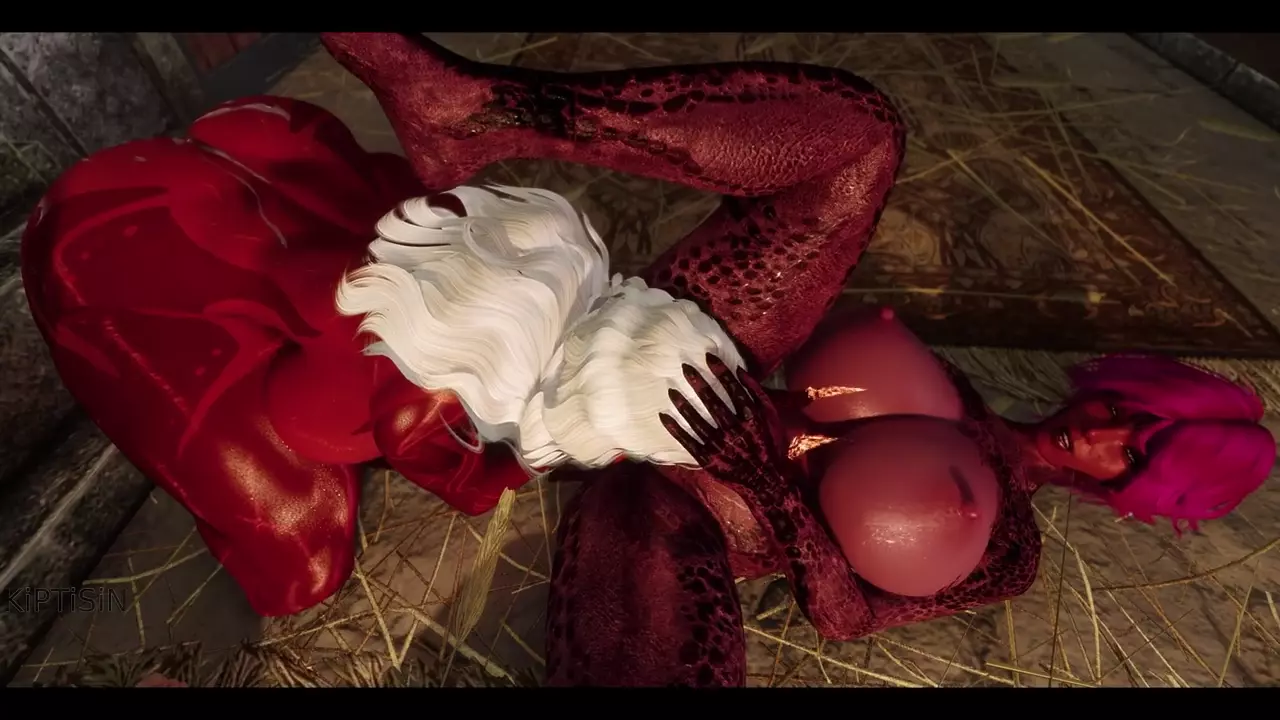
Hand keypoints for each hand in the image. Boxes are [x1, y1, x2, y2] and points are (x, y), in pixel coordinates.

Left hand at [659, 354, 786, 494]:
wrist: (766, 481)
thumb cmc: (769, 445)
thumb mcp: (771, 417)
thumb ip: (757, 393)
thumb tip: (740, 370)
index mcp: (751, 418)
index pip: (733, 389)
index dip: (720, 371)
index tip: (708, 356)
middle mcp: (734, 430)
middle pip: (713, 402)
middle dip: (699, 383)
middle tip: (685, 367)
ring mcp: (720, 446)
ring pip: (698, 422)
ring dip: (683, 405)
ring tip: (671, 390)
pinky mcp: (708, 459)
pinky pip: (688, 442)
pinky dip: (675, 429)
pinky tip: (664, 416)